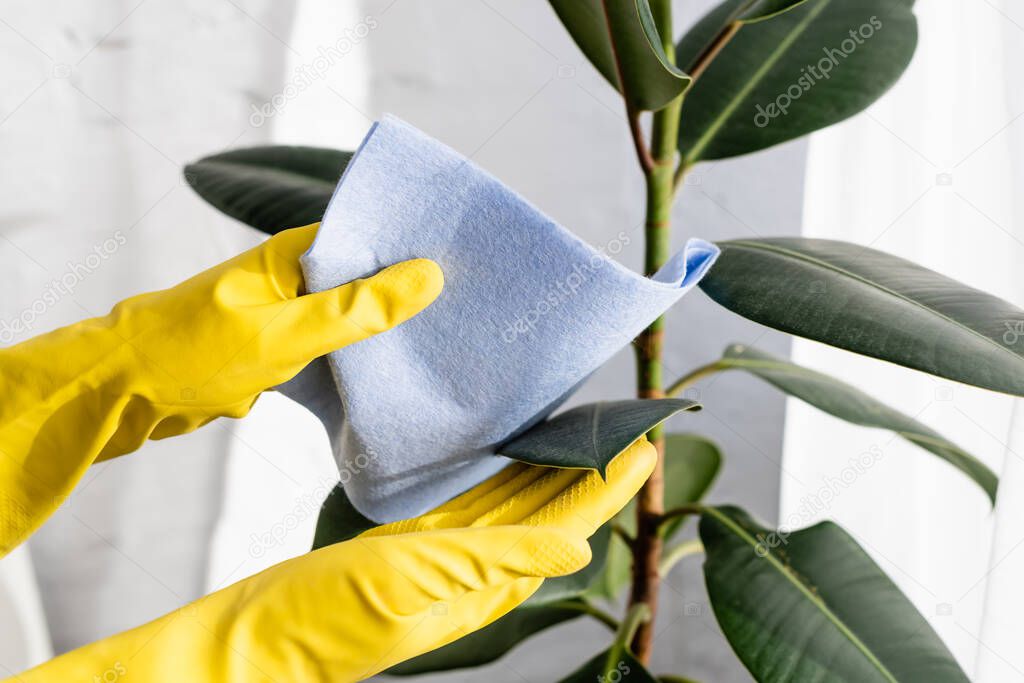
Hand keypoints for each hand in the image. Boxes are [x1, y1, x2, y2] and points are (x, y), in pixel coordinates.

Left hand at [0, 223, 441, 553]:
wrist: (125, 394)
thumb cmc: (194, 354)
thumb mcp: (285, 334)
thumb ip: (356, 310)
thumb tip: (428, 276)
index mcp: (292, 254)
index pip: (368, 237)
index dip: (413, 249)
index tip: (465, 259)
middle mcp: (293, 276)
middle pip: (365, 278)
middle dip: (408, 292)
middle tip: (469, 304)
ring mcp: (287, 313)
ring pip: (352, 316)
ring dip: (386, 329)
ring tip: (445, 336)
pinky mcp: (282, 349)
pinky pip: (334, 346)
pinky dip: (359, 357)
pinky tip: (395, 370)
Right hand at [11, 438, 655, 682]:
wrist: (257, 640)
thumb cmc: (326, 620)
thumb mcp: (413, 582)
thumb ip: (494, 561)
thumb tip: (578, 550)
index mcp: (484, 585)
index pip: (567, 529)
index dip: (608, 489)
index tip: (645, 445)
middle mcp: (476, 572)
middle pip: (551, 513)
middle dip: (589, 472)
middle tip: (621, 424)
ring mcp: (445, 558)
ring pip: (516, 504)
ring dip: (552, 469)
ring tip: (580, 428)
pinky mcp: (413, 547)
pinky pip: (474, 503)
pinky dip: (501, 476)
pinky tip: (510, 453)